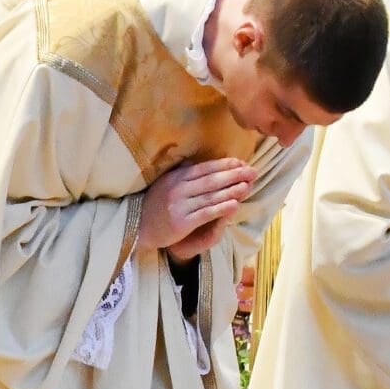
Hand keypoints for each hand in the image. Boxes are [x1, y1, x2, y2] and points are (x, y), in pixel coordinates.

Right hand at [138, 158, 252, 256]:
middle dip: (234, 175)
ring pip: (211, 196)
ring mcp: (180, 206)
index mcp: (176, 178)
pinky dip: (221, 208)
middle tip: (253, 171)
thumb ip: (179, 173)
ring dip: (232, 190)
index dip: (224, 165)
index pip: (205, 168)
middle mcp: (178, 189)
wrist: (136, 227)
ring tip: (249, 185)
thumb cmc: (154, 206)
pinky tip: (235, 204)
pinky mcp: (181, 222)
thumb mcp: (164, 184)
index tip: (241, 163)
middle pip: (211, 180)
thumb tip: (192, 161)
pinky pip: (205, 213)